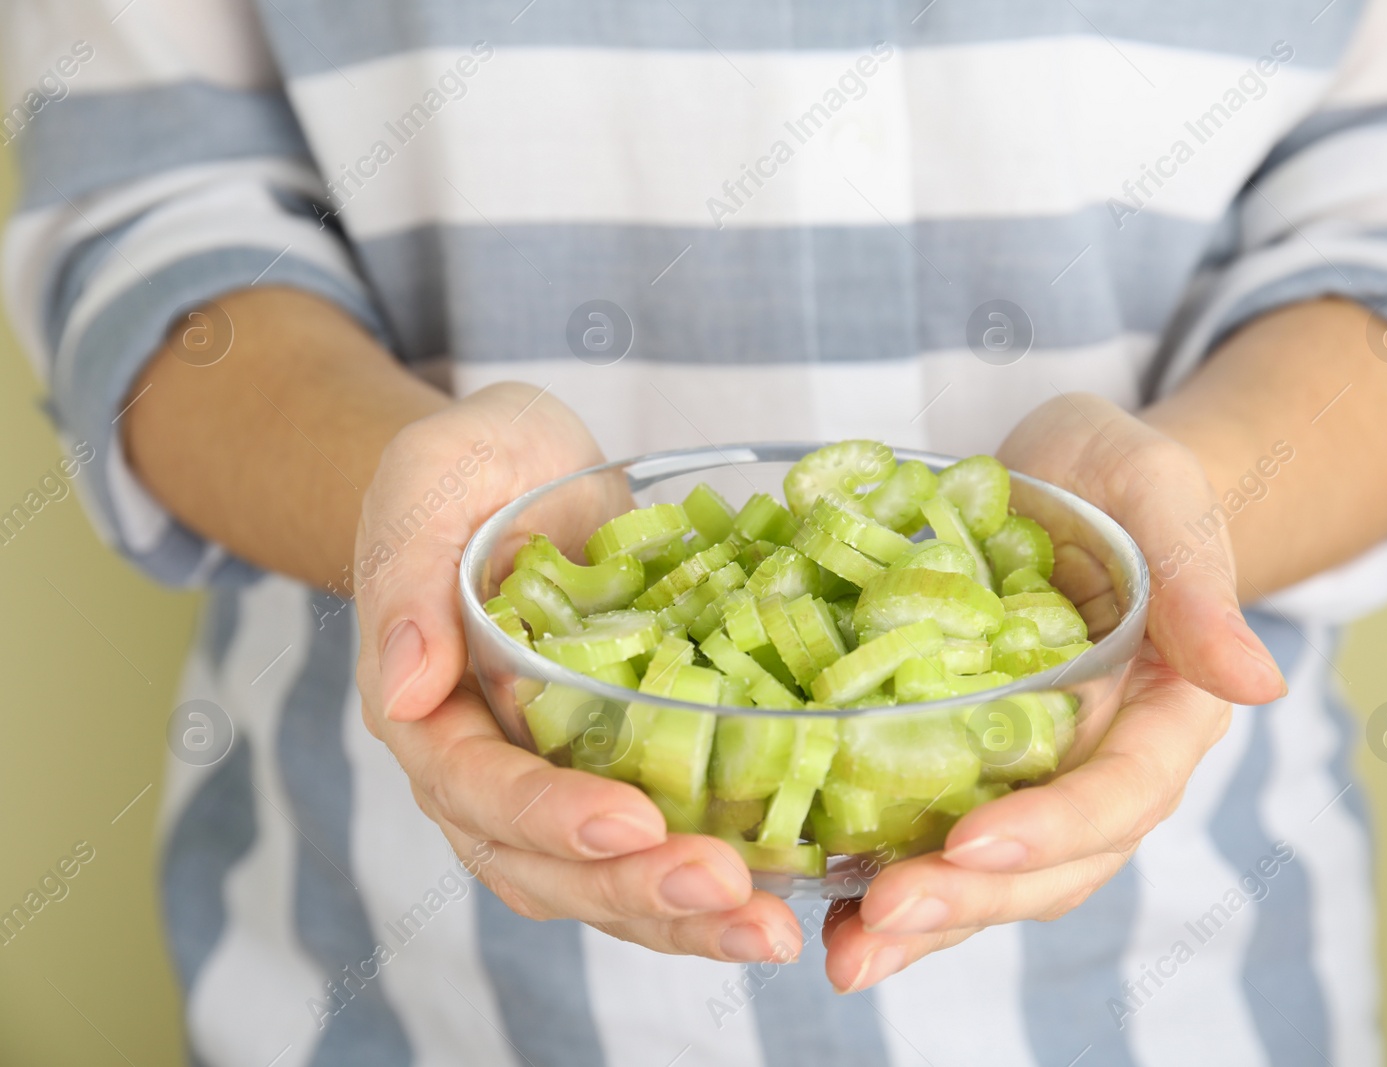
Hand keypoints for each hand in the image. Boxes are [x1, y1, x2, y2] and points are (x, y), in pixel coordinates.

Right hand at [353, 383, 801, 963]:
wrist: (524, 470)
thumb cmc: (470, 466)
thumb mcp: (430, 480)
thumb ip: (406, 575)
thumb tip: (403, 688)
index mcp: (430, 711)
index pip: (477, 788)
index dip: (550, 815)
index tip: (631, 823)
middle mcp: (488, 769)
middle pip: (550, 865)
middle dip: (638, 891)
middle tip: (733, 897)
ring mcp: (556, 780)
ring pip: (607, 881)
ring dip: (686, 916)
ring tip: (771, 930)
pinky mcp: (620, 770)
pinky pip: (658, 845)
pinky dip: (717, 878)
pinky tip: (788, 891)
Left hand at [821, 393, 1288, 991]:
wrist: (1065, 479)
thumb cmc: (1122, 479)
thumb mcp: (1161, 496)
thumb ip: (1200, 581)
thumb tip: (1259, 682)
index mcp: (1161, 715)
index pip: (1120, 793)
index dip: (1054, 827)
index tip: (975, 842)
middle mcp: (1098, 764)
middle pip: (1052, 864)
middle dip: (970, 900)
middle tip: (881, 921)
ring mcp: (1031, 775)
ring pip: (990, 876)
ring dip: (922, 923)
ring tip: (845, 954)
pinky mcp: (963, 765)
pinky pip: (932, 837)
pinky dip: (880, 878)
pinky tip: (817, 904)